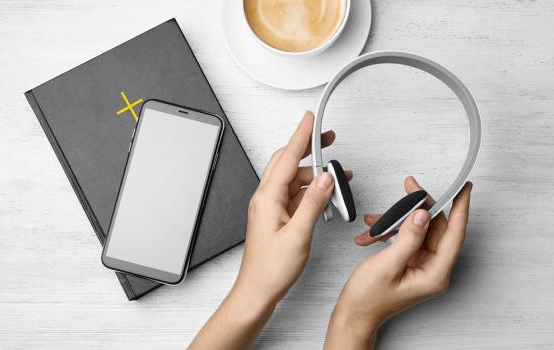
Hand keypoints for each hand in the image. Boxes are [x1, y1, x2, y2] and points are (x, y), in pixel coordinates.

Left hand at [234, 111, 351, 305]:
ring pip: (294, 179)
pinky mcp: (278, 216)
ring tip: (337, 176)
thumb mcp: (298, 235)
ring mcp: (271, 207)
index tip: (309, 119)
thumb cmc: (271, 268)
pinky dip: (312, 190)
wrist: (258, 290)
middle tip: (327, 138)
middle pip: (287, 162)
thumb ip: (313, 204)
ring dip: (314, 174)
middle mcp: (266, 198)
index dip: (300, 136)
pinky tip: (326, 194)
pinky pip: (296, 194)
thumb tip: (325, 179)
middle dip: (307, 147)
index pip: (287, 158)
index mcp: (268, 198)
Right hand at [324, 176, 471, 348]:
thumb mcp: (387, 265)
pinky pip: (406, 238)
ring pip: (418, 230)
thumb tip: (422, 215)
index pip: (454, 234)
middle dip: (419, 208)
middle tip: (410, 189)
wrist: (354, 313)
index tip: (464, 189)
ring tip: (377, 220)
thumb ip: (407, 238)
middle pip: (435, 228)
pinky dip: (389, 232)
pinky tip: (373, 233)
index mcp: (435, 274)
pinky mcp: (410, 262)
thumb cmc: (368, 299)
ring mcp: (421, 266)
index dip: (460, 208)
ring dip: (396, 221)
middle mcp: (432, 269)